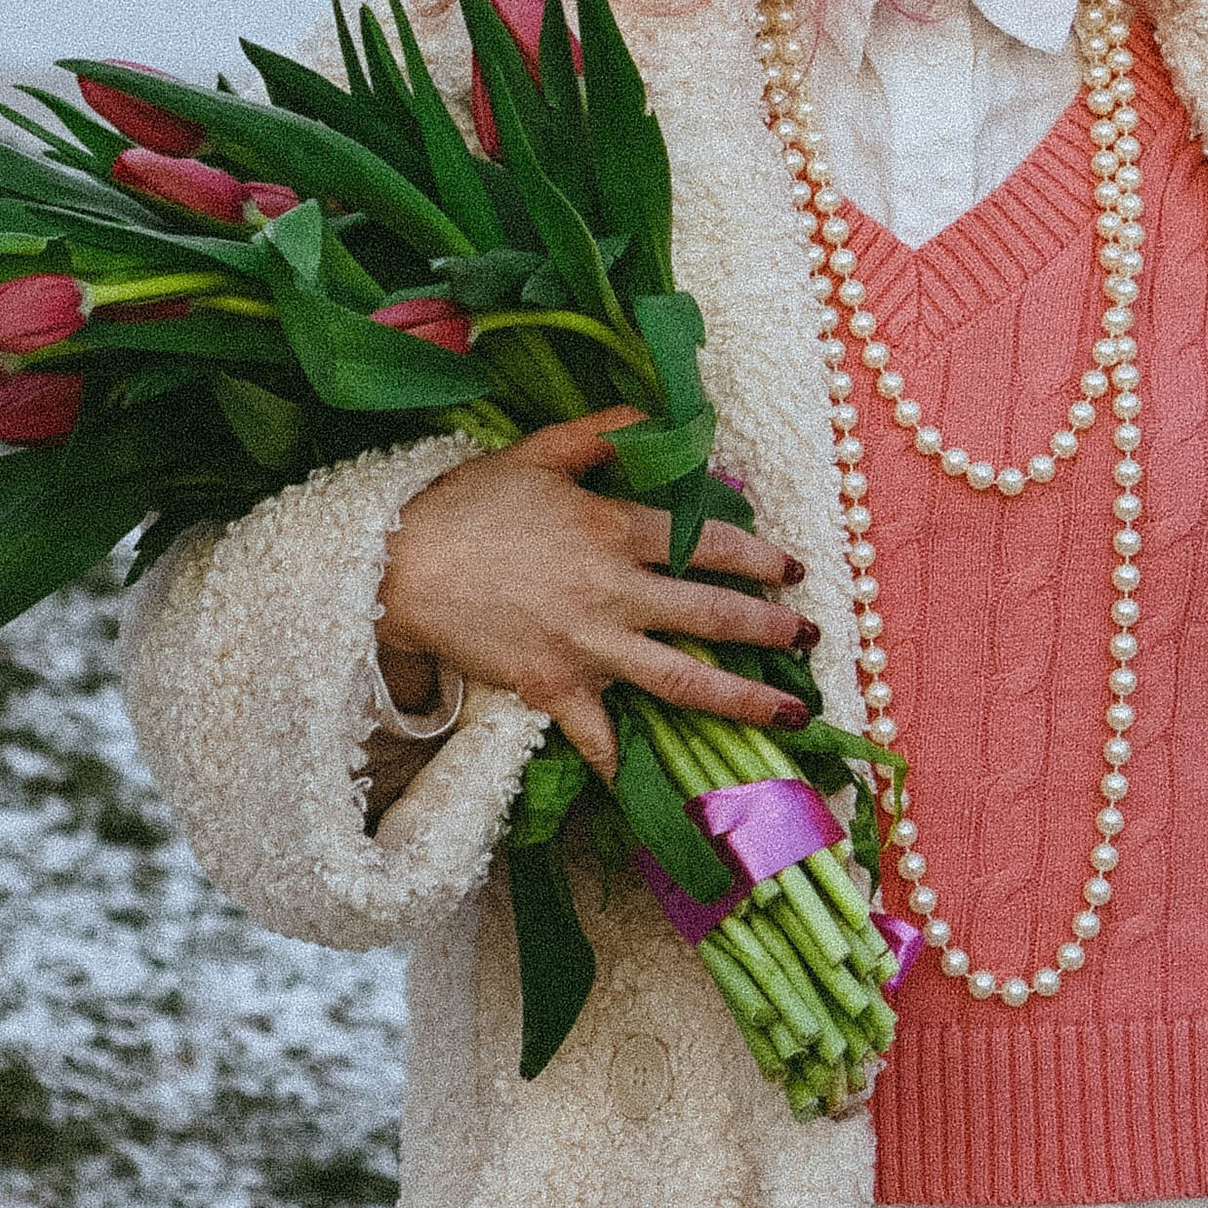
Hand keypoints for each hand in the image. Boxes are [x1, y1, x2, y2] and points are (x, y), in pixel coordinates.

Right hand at [374, 409, 813, 781]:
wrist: (397, 567)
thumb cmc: (468, 502)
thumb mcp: (541, 450)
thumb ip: (608, 434)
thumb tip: (669, 419)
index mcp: (616, 531)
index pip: (710, 542)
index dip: (760, 555)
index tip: (793, 569)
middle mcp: (616, 593)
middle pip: (713, 616)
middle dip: (772, 629)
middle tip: (810, 637)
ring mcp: (589, 649)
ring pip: (683, 682)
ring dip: (744, 700)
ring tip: (789, 714)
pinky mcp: (556, 691)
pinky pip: (601, 739)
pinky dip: (628, 765)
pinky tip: (661, 787)